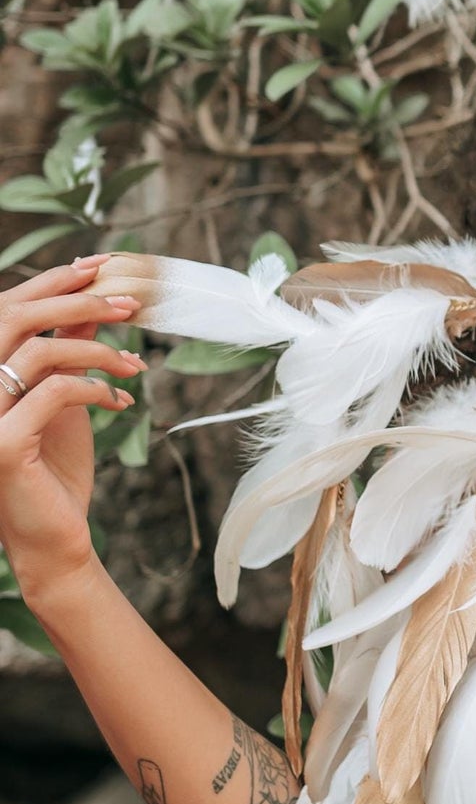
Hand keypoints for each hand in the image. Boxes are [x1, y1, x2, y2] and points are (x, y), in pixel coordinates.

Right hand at [0, 255, 145, 597]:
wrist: (53, 537)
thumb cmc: (54, 467)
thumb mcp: (63, 397)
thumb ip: (69, 349)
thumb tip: (94, 297)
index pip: (8, 309)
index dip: (53, 282)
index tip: (101, 266)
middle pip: (16, 318)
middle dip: (78, 302)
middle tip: (130, 303)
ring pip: (38, 352)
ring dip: (97, 350)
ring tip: (135, 364)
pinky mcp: (4, 444)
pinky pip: (54, 393)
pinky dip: (95, 388)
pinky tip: (121, 401)